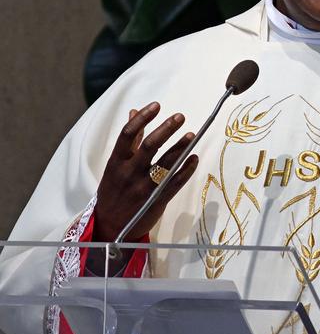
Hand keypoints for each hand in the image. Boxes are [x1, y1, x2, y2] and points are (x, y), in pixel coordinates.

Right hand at [93, 102, 198, 242]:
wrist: (111, 227)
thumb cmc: (113, 191)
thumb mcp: (114, 166)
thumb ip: (129, 140)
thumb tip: (134, 111)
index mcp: (116, 162)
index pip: (127, 134)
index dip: (142, 118)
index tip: (156, 105)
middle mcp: (129, 173)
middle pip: (150, 146)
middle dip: (166, 129)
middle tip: (180, 116)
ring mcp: (144, 187)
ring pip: (166, 163)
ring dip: (180, 147)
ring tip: (191, 134)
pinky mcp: (157, 199)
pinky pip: (175, 182)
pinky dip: (187, 169)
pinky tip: (194, 158)